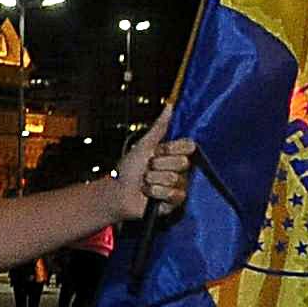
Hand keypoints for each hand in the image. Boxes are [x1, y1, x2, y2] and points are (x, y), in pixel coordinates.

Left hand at [112, 106, 195, 221]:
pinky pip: (172, 194)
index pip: (189, 146)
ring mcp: (179, 185)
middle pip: (182, 163)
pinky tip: (149, 194)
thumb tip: (169, 105)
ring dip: (153, 180)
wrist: (118, 192)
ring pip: (174, 179)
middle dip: (158, 165)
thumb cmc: (129, 169)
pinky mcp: (175, 201)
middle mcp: (180, 169)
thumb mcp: (144, 145)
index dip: (171, 149)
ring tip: (145, 182)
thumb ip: (159, 127)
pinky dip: (155, 193)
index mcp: (175, 154)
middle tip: (147, 169)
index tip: (156, 151)